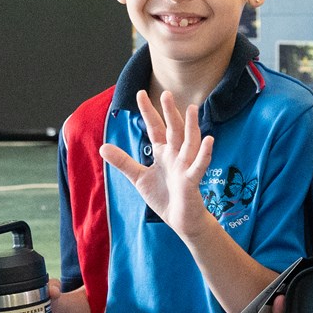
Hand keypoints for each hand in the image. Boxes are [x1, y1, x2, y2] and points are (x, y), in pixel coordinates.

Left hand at [100, 91, 216, 238]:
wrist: (180, 219)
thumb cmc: (163, 197)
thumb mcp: (139, 177)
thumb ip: (123, 161)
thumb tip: (103, 147)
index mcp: (163, 153)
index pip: (155, 128)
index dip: (148, 112)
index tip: (140, 94)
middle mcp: (176, 155)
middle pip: (173, 130)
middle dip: (170, 112)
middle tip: (167, 93)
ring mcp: (185, 166)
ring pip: (190, 142)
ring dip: (192, 126)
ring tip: (192, 109)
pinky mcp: (192, 180)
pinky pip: (199, 165)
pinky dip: (205, 153)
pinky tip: (210, 140)